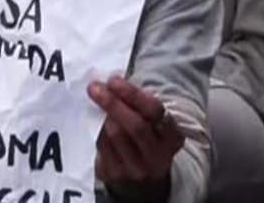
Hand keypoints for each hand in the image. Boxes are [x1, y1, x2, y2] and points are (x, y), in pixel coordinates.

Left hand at [89, 76, 181, 198]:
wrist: (143, 183)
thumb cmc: (144, 140)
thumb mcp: (153, 124)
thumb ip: (139, 104)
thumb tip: (113, 80)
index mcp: (171, 137)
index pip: (155, 111)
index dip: (132, 94)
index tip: (114, 80)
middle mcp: (157, 156)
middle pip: (135, 126)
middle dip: (113, 103)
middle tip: (95, 87)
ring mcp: (136, 169)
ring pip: (115, 136)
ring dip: (102, 115)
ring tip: (95, 100)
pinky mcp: (115, 175)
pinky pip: (101, 147)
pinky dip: (95, 130)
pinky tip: (92, 119)